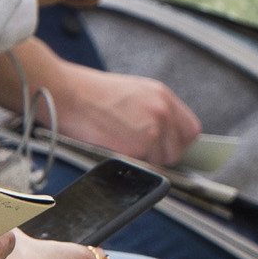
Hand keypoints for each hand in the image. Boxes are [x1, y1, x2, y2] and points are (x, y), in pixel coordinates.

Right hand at [47, 64, 200, 166]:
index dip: (179, 142)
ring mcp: (153, 129)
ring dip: (146, 161)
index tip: (168, 148)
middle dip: (162, 155)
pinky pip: (144, 165)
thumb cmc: (90, 94)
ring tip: (123, 147)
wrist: (67, 94)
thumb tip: (165, 135)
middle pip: (179, 149)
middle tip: (140, 151)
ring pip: (163, 161)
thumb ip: (153, 110)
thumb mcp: (133, 92)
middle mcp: (163, 111)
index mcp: (162, 96)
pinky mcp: (139, 145)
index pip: (191, 129)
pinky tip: (116, 149)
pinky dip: (132, 163)